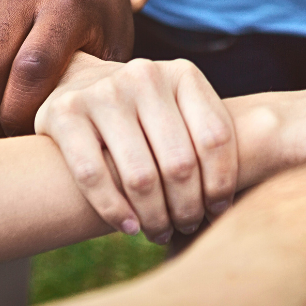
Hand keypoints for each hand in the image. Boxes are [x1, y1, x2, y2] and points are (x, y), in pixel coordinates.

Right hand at [37, 54, 236, 242]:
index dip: (222, 184)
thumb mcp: (181, 109)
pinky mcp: (64, 114)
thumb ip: (206, 138)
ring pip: (140, 175)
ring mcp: (103, 93)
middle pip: (181, 163)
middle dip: (188, 207)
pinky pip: (93, 177)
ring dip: (155, 217)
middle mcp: (144, 76)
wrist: (77, 81)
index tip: (218, 210)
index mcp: (183, 74)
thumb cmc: (145, 112)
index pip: (215, 139)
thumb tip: (241, 200)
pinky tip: (130, 227)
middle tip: (188, 227)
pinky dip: (115, 211)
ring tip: (161, 232)